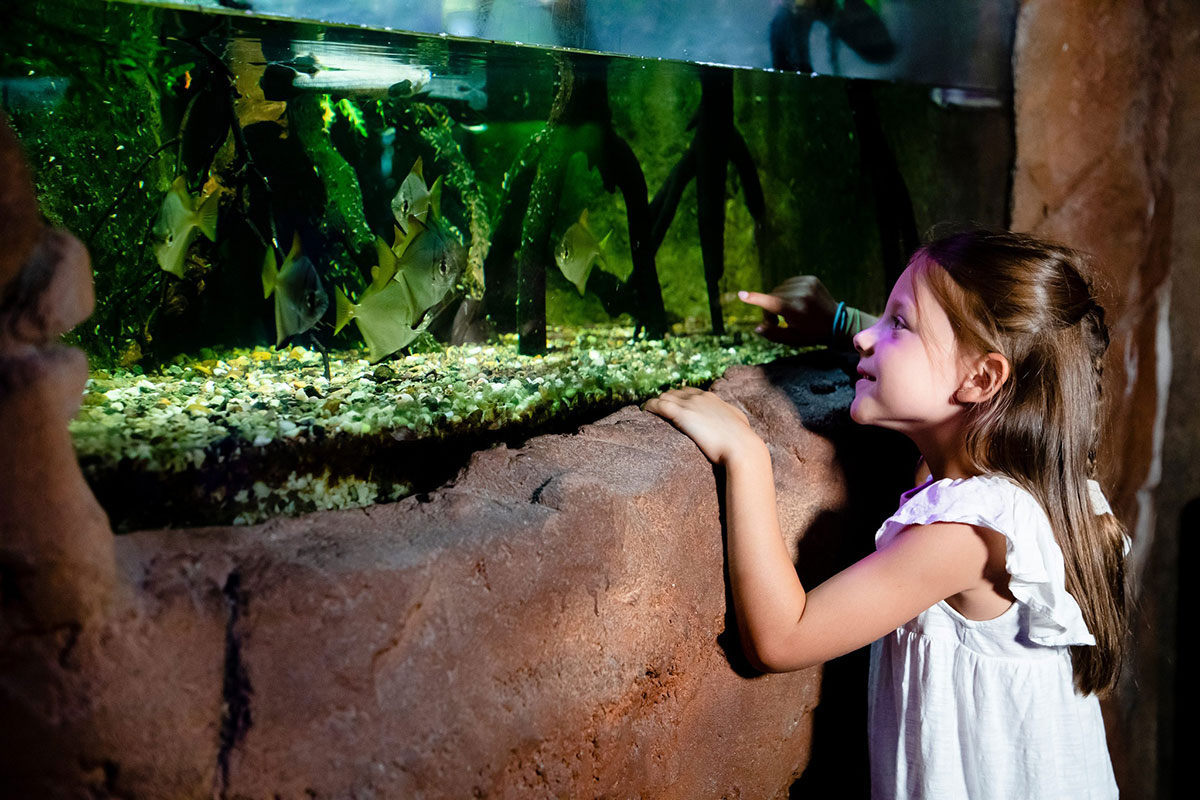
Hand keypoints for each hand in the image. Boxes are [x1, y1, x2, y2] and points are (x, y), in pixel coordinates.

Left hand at [643, 387, 762, 465]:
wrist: (741, 447)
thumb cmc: (742, 439)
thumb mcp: (740, 422)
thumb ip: (733, 416)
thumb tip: (737, 420)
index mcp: (712, 398)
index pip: (690, 392)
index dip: (681, 398)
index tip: (675, 405)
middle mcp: (700, 397)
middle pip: (675, 392)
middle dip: (666, 399)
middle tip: (658, 410)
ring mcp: (690, 404)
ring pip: (666, 396)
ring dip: (657, 402)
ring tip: (649, 410)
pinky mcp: (682, 414)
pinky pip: (659, 405)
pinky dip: (650, 406)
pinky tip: (645, 410)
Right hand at [738, 275, 836, 345]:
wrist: (838, 322)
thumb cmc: (812, 334)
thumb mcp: (792, 340)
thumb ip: (773, 334)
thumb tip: (757, 327)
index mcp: (796, 310)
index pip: (771, 302)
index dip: (754, 299)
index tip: (741, 295)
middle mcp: (801, 295)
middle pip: (772, 296)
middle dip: (769, 308)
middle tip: (776, 321)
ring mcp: (807, 284)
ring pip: (779, 288)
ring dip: (778, 298)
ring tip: (788, 311)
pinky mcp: (810, 279)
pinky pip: (789, 283)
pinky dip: (788, 291)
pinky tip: (796, 301)